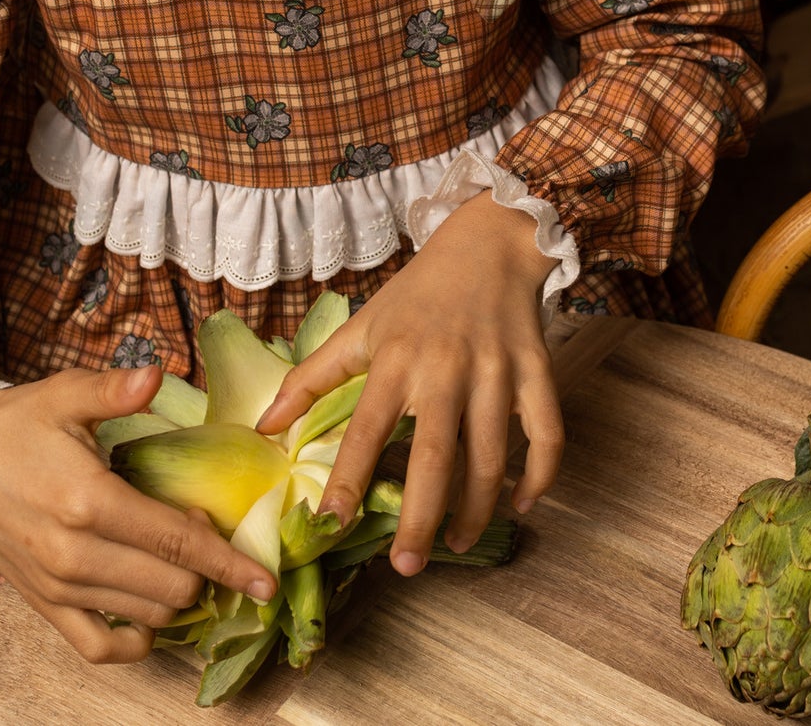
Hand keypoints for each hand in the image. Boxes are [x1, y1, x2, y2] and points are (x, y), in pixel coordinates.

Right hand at [0, 362, 278, 662]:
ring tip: (187, 558)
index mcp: (89, 502)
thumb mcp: (65, 394)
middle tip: (208, 526)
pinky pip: (95, 646)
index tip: (265, 579)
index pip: (176, 542)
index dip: (228, 561)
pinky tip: (153, 613)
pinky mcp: (40, 603)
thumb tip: (155, 374)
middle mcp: (74, 554)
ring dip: (179, 595)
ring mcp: (56, 586)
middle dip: (208, 568)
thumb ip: (115, 389)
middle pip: (171, 586)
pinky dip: (134, 639)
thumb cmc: (14, 423)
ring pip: (146, 615)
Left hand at [255, 189, 561, 576]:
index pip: (367, 429)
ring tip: (456, 542)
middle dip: (422, 516)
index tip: (330, 525)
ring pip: (492, 455)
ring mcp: (496, 371)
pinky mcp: (536, 370)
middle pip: (436, 455)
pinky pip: (547, 433)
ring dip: (478, 509)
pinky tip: (523, 504)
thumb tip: (264, 426)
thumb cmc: (419, 291)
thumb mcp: (362, 326)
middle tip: (408, 566)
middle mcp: (447, 368)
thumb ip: (312, 376)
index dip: (348, 479)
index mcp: (397, 359)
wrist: (490, 243)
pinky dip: (541, 474)